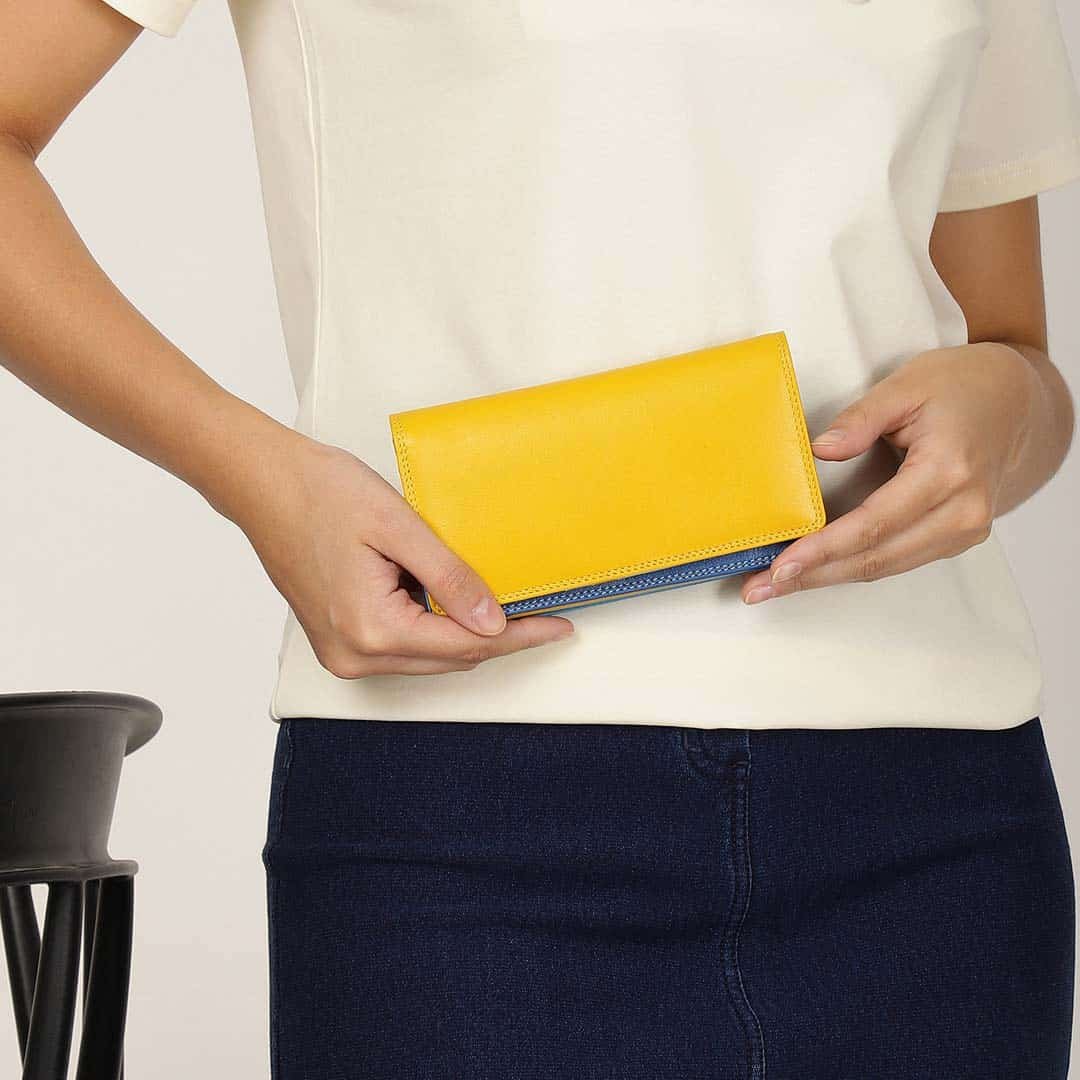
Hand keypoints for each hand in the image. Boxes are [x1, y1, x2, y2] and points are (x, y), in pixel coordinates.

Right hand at [234, 436, 574, 676]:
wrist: (262, 484)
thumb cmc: (319, 492)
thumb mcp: (399, 527)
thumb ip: (450, 578)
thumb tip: (494, 622)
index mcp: (370, 628)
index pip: (465, 646)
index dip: (519, 637)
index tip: (559, 627)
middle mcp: (353, 654)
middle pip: (449, 660)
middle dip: (499, 639)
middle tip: (545, 616)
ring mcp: (342, 653)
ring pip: (428, 657)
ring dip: (467, 636)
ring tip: (510, 606)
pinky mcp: (338, 642)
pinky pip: (404, 647)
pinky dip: (436, 630)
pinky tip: (458, 605)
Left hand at [741, 342, 1040, 603]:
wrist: (1016, 403)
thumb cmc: (962, 387)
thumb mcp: (907, 385)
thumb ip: (861, 418)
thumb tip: (820, 450)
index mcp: (947, 471)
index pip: (873, 524)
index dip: (823, 550)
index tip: (781, 565)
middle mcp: (962, 511)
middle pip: (875, 558)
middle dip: (812, 576)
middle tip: (760, 588)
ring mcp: (964, 530)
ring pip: (885, 568)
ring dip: (827, 579)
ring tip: (776, 586)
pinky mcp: (957, 537)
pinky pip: (897, 560)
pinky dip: (853, 567)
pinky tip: (815, 569)